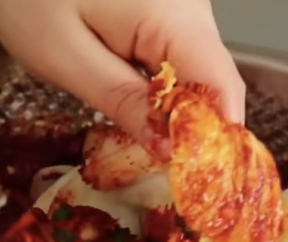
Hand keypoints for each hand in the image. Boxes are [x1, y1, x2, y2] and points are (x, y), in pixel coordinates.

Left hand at [0, 0, 245, 151]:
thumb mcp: (65, 57)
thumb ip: (122, 101)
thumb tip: (171, 149)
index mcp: (173, 14)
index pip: (222, 86)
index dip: (213, 138)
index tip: (191, 179)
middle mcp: (193, 5)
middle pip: (215, 81)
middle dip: (192, 129)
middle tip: (157, 166)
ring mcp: (185, 4)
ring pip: (200, 72)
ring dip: (176, 110)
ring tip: (142, 134)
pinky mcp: (170, 7)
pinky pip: (182, 56)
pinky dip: (165, 87)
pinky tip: (138, 103)